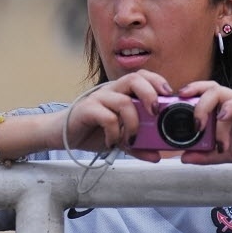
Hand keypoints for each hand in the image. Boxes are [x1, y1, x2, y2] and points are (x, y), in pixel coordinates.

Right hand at [57, 70, 174, 163]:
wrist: (61, 134)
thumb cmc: (92, 131)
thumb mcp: (120, 138)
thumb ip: (137, 146)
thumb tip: (157, 156)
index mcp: (121, 92)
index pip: (142, 76)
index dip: (157, 82)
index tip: (169, 96)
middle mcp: (110, 91)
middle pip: (134, 78)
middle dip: (150, 93)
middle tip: (155, 112)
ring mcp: (98, 98)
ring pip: (123, 101)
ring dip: (133, 122)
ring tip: (131, 138)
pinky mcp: (86, 109)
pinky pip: (107, 117)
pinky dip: (114, 133)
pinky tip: (112, 142)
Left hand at [178, 81, 231, 166]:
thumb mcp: (228, 155)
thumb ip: (206, 155)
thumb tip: (182, 158)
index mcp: (225, 111)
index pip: (202, 95)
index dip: (185, 98)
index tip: (168, 107)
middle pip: (209, 88)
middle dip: (192, 98)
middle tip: (182, 118)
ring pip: (222, 92)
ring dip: (207, 108)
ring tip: (200, 126)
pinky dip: (230, 108)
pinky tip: (223, 118)